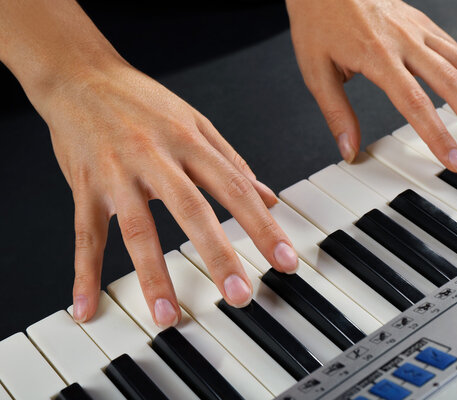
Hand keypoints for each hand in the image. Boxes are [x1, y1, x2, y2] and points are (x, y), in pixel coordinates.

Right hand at [36, 59, 298, 326]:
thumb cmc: (141, 100)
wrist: (80, 76)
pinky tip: (87, 305)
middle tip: (240, 295)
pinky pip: (85, 235)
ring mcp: (118, 174)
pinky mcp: (85, 186)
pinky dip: (84, 273)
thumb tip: (268, 196)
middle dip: (218, 255)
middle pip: (192, 210)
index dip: (262, 226)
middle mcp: (156, 157)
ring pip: (137, 229)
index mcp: (189, 142)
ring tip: (168, 315)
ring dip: (153, 275)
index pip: (235, 188)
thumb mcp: (195, 121)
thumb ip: (232, 161)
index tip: (284, 260)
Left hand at [286, 0, 456, 172]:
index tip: (456, 161)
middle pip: (452, 84)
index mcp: (377, 56)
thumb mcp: (315, 70)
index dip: (439, 136)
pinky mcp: (422, 21)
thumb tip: (349, 150)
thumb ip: (336, 112)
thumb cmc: (317, 19)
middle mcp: (405, 41)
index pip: (416, 104)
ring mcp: (418, 28)